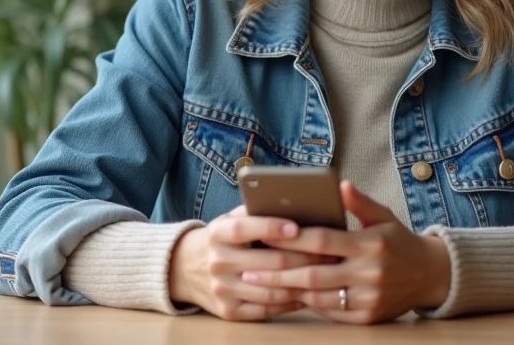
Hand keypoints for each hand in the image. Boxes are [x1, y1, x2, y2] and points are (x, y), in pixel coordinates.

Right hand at [168, 206, 324, 320]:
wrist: (184, 268)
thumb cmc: (221, 239)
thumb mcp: (229, 219)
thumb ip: (255, 211)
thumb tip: (294, 202)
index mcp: (217, 233)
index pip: (244, 228)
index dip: (271, 227)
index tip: (297, 227)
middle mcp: (217, 261)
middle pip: (267, 262)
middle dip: (303, 258)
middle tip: (329, 253)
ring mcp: (221, 289)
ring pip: (269, 290)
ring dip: (300, 283)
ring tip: (323, 274)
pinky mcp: (228, 311)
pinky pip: (264, 310)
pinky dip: (288, 304)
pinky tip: (305, 295)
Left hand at [240, 181, 452, 323]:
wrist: (430, 275)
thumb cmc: (399, 240)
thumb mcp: (384, 215)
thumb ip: (359, 202)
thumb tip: (339, 184)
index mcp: (371, 243)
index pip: (323, 240)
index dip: (292, 237)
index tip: (266, 232)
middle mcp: (369, 272)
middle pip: (313, 273)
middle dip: (278, 272)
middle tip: (250, 268)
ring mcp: (368, 298)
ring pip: (318, 296)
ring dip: (288, 290)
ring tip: (261, 283)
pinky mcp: (367, 317)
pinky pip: (330, 312)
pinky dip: (308, 303)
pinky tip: (289, 294)